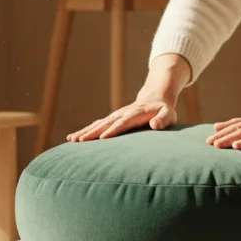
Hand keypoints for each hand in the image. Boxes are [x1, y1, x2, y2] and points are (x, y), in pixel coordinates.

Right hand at [67, 53, 191, 142]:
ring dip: (84, 132)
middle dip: (92, 132)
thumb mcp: (169, 113)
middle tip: (80, 141)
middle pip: (105, 124)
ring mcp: (114, 116)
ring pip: (97, 124)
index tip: (103, 138)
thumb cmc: (163, 110)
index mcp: (135, 114)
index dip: (113, 130)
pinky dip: (85, 131)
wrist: (154, 99)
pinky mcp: (111, 120)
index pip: (122, 123)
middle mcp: (121, 114)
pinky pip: (96, 125)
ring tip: (72, 140)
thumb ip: (163, 119)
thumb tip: (155, 125)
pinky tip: (73, 138)